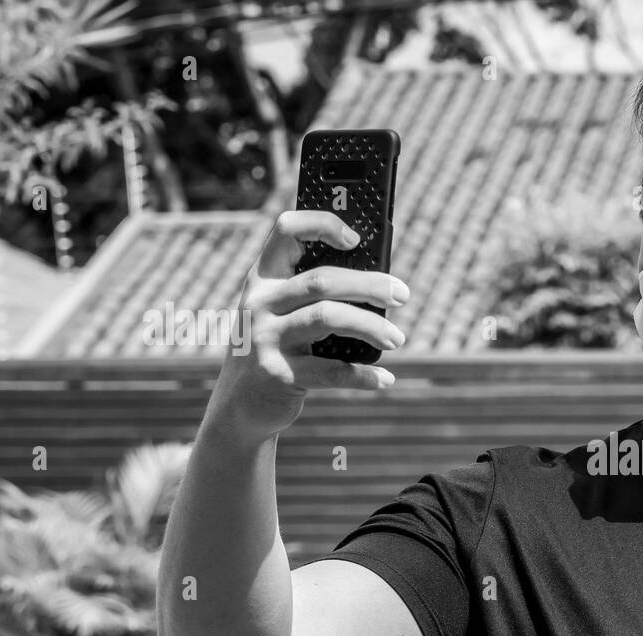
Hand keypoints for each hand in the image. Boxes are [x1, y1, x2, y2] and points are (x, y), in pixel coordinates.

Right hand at [210, 210, 409, 440]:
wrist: (239, 404)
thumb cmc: (277, 348)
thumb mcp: (283, 313)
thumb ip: (314, 294)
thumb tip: (381, 284)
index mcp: (264, 278)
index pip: (287, 230)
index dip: (322, 225)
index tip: (356, 239)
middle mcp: (260, 302)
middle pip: (322, 280)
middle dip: (369, 285)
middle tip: (402, 294)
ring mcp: (265, 338)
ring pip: (328, 318)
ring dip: (372, 327)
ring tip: (397, 338)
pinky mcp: (277, 374)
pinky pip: (331, 370)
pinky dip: (363, 375)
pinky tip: (384, 378)